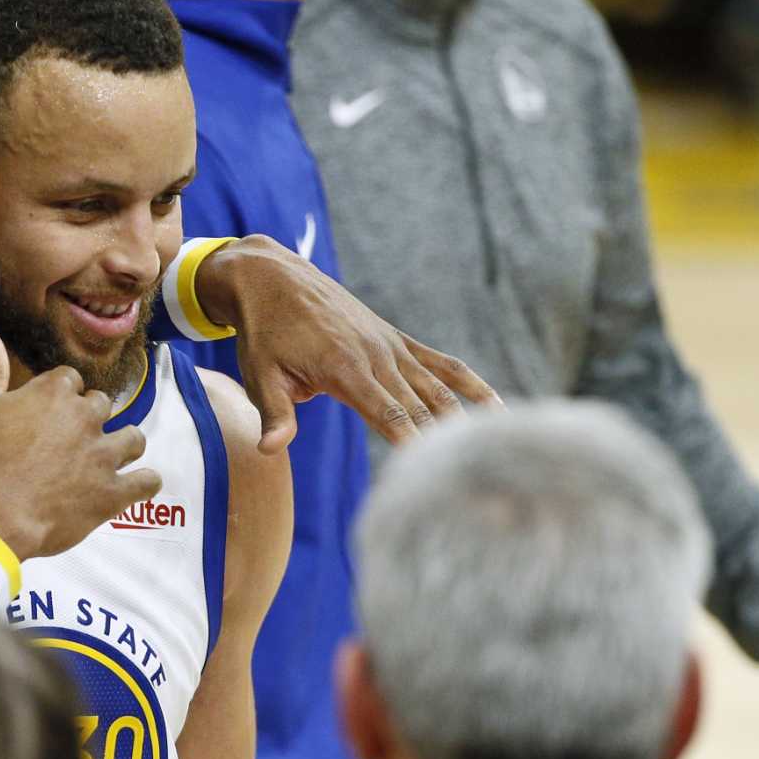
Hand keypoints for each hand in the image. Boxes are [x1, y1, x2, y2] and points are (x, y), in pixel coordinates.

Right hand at [0, 331, 160, 559]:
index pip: (70, 379)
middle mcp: (85, 417)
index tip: (48, 412)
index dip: (60, 394)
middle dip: (90, 418)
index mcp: (54, 392)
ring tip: (110, 456)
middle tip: (70, 440)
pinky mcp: (112, 492)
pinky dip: (144, 483)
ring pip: (133, 438)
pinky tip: (137, 485)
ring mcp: (103, 455)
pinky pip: (146, 482)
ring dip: (124, 444)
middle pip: (102, 405)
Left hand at [195, 235, 500, 451]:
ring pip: (437, 389)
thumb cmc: (264, 333)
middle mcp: (376, 356)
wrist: (274, 278)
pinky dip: (470, 385)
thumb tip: (269, 450)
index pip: (389, 414)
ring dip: (462, 420)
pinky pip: (442, 363)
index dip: (412, 443)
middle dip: (441, 443)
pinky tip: (497, 408)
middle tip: (465, 480)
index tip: (432, 473)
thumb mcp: (261, 374)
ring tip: (490, 453)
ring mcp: (391, 346)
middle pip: (419, 407)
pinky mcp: (396, 339)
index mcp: (345, 369)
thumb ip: (275, 414)